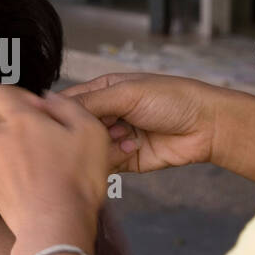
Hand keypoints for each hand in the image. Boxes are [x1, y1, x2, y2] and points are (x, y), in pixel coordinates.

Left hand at [0, 86, 105, 254]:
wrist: (56, 226)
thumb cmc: (76, 178)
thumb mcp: (90, 130)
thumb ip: (67, 105)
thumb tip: (47, 99)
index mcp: (19, 119)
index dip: (16, 96)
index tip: (35, 108)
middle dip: (18, 126)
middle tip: (47, 141)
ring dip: (13, 150)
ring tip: (41, 165)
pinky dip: (13, 173)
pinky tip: (36, 184)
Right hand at [60, 72, 219, 173]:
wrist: (207, 126)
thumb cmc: (172, 99)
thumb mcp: (127, 93)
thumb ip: (91, 102)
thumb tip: (53, 106)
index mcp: (105, 90)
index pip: (69, 101)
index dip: (56, 111)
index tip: (47, 121)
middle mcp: (108, 114)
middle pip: (77, 128)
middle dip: (83, 131)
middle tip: (100, 128)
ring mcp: (116, 137)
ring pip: (89, 148)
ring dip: (103, 144)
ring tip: (125, 135)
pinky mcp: (126, 160)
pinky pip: (106, 164)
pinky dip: (114, 158)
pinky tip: (133, 147)